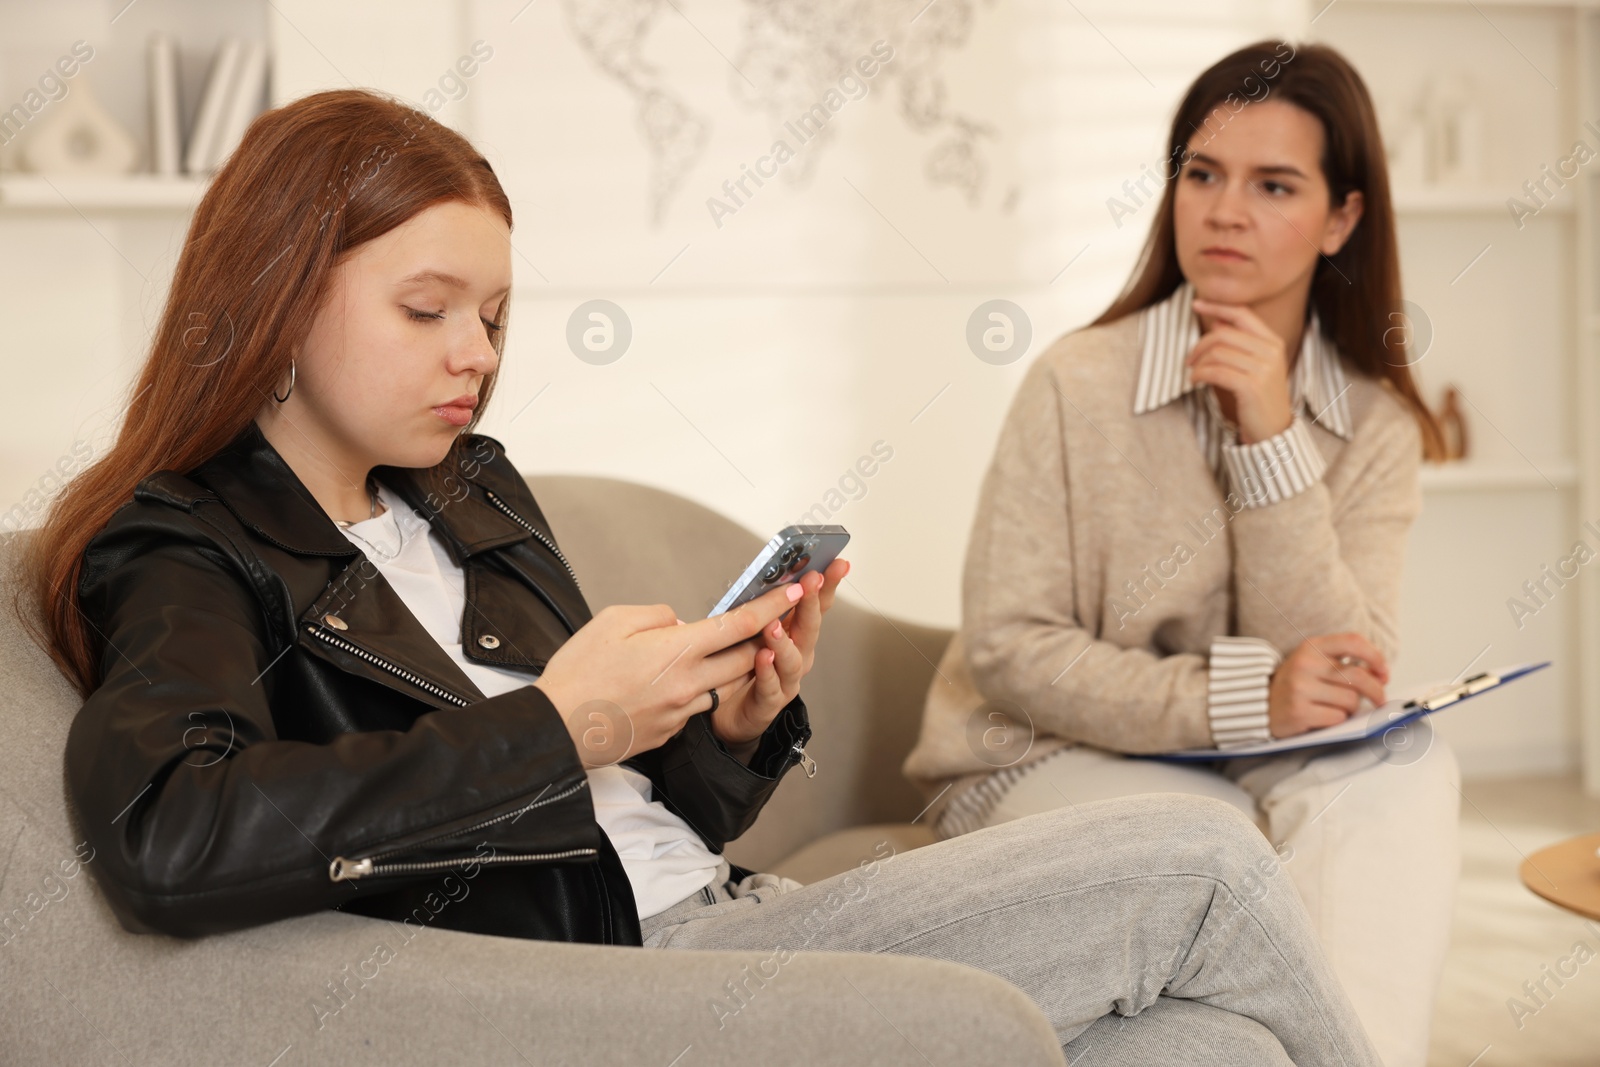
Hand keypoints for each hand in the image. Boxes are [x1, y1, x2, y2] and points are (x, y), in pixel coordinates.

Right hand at [533, 581, 807, 768]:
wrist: (556, 730)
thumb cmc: (578, 673)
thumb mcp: (613, 621)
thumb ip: (657, 615)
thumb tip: (680, 623)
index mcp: (678, 650)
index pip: (740, 624)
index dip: (773, 606)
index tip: (796, 592)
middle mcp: (689, 683)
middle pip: (745, 659)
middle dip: (758, 640)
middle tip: (762, 623)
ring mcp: (682, 712)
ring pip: (722, 685)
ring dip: (724, 668)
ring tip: (701, 655)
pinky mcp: (671, 732)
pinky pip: (695, 706)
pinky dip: (692, 691)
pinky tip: (662, 686)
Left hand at [710, 559, 849, 748]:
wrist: (731, 711)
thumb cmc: (742, 666)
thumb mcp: (753, 629)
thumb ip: (761, 606)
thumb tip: (762, 572)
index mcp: (796, 634)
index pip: (817, 605)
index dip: (828, 585)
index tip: (837, 564)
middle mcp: (799, 655)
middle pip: (810, 628)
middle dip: (812, 603)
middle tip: (811, 581)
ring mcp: (787, 680)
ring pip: (792, 660)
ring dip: (784, 640)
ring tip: (773, 625)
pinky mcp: (769, 702)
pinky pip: (770, 687)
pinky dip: (767, 673)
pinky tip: (762, 658)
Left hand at [1187, 298, 1293, 443]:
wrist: (1273, 429)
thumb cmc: (1259, 396)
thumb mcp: (1255, 365)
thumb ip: (1240, 342)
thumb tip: (1218, 321)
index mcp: (1272, 342)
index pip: (1242, 314)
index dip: (1217, 306)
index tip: (1196, 303)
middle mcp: (1270, 352)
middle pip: (1223, 333)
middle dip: (1200, 345)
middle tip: (1189, 359)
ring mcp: (1263, 369)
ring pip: (1217, 353)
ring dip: (1198, 363)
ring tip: (1194, 373)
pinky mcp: (1251, 386)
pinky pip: (1215, 372)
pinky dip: (1199, 375)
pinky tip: (1196, 381)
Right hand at [1267, 633, 1389, 738]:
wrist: (1259, 705)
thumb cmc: (1297, 684)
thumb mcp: (1314, 663)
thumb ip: (1344, 664)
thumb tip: (1381, 676)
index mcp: (1311, 647)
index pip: (1353, 642)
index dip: (1375, 657)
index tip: (1384, 672)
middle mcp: (1305, 664)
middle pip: (1358, 677)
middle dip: (1376, 691)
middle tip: (1379, 700)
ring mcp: (1300, 688)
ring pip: (1350, 701)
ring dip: (1351, 709)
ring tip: (1337, 708)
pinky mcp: (1299, 712)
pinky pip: (1337, 718)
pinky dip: (1337, 720)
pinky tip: (1324, 717)